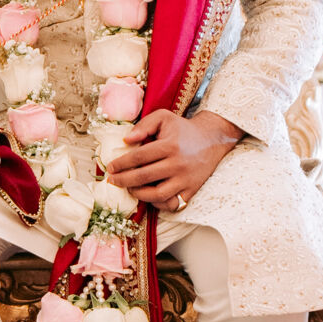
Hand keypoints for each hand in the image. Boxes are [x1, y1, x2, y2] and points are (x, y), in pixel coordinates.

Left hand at [104, 108, 241, 209]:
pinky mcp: (192, 190)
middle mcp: (178, 164)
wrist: (212, 138)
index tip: (110, 167)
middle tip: (112, 180)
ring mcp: (185, 179)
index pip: (138, 157)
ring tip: (129, 188)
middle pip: (144, 177)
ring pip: (157, 195)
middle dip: (123, 180)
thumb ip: (144, 125)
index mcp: (169, 145)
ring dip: (138, 194)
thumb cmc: (183, 128)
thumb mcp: (164, 117)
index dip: (121, 163)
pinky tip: (149, 196)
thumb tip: (126, 140)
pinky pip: (172, 204)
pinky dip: (158, 203)